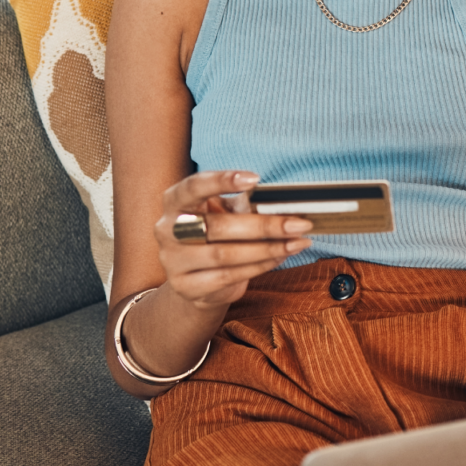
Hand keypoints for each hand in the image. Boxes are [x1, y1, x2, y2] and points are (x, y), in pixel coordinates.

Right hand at [154, 170, 312, 311]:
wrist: (197, 276)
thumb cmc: (217, 233)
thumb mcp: (225, 211)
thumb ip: (242, 204)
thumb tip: (277, 204)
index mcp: (176, 201)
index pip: (194, 186)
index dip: (222, 181)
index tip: (255, 179)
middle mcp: (167, 229)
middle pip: (218, 226)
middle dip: (264, 225)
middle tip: (298, 224)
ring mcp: (173, 261)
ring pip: (225, 255)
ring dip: (268, 248)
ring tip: (297, 242)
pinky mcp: (185, 287)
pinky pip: (228, 276)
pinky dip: (259, 266)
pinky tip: (279, 257)